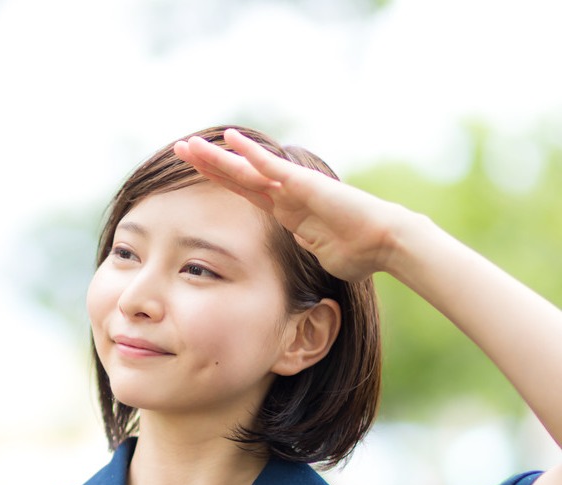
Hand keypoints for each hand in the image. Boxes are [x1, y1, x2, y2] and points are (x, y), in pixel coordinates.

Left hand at [173, 128, 411, 281]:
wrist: (385, 245)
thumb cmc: (357, 255)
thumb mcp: (314, 256)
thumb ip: (298, 253)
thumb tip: (289, 265)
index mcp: (283, 211)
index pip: (241, 191)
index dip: (216, 179)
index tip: (191, 170)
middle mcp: (284, 194)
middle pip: (236, 175)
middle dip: (207, 162)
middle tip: (179, 148)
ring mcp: (293, 187)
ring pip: (246, 168)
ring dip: (217, 156)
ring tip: (190, 144)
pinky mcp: (305, 184)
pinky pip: (272, 167)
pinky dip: (251, 153)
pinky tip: (229, 139)